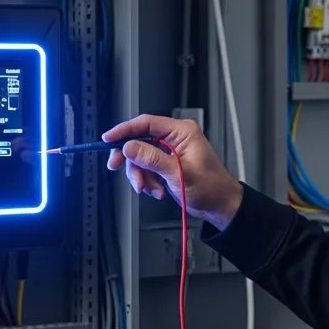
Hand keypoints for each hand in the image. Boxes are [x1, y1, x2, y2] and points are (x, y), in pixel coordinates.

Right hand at [102, 115, 242, 229]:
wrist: (220, 205)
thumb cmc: (210, 187)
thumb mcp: (179, 173)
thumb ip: (153, 159)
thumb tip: (130, 147)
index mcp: (182, 132)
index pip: (146, 123)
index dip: (124, 130)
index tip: (108, 139)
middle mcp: (175, 138)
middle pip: (139, 140)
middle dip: (131, 159)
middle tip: (118, 167)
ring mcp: (170, 152)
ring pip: (140, 158)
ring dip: (141, 175)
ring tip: (151, 189)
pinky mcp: (166, 164)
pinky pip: (146, 169)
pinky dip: (147, 181)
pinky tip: (157, 191)